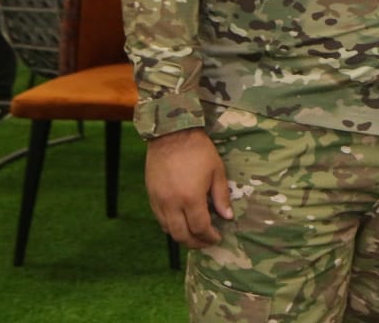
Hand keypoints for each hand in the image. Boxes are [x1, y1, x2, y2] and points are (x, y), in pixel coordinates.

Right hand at [144, 127, 232, 248]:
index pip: (200, 228)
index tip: (217, 237)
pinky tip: (181, 222)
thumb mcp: (216, 171)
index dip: (209, 237)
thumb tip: (227, 217)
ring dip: (182, 236)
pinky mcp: (151, 196)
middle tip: (206, 242)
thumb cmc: (199, 151)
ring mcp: (159, 201)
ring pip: (168, 230)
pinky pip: (160, 219)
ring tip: (195, 235)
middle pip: (182, 235)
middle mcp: (172, 204)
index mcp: (191, 198)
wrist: (171, 135)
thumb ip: (221, 197)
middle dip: (196, 243)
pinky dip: (170, 226)